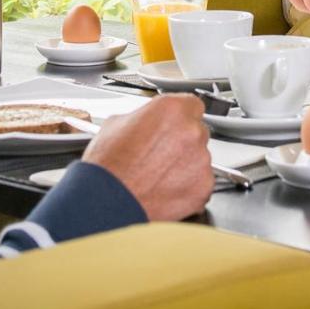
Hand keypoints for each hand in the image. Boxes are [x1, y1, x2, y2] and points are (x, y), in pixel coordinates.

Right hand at [81, 94, 211, 221]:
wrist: (106, 203)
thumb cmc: (108, 167)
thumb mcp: (116, 124)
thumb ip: (144, 118)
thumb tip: (148, 121)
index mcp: (172, 110)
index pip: (191, 104)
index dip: (181, 116)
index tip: (173, 125)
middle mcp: (190, 132)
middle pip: (196, 132)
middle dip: (182, 142)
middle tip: (160, 155)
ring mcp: (200, 161)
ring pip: (199, 159)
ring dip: (185, 165)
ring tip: (158, 176)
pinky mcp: (203, 187)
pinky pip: (200, 183)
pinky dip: (188, 188)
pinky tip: (165, 190)